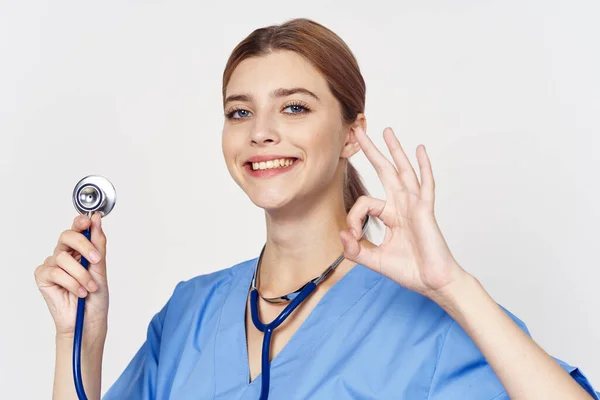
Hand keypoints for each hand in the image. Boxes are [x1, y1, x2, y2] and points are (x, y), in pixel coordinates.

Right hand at [34, 212, 108, 338]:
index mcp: (79, 250)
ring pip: (64, 258)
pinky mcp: (43, 278)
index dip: (81, 222)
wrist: (89, 321)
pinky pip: (56, 272)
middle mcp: (64, 255)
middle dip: (84, 245)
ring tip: (89, 287)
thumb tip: (96, 219)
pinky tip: (78, 292)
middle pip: (67, 236)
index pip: (77, 228)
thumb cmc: (96, 297)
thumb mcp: (101, 268)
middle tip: (96, 259)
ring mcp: (52, 266)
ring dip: (81, 275)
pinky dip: (71, 283)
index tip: (89, 221)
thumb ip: (98, 243)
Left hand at [340, 127, 466, 300]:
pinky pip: (425, 184)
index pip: (364, 203)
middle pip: (384, 171)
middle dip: (371, 150)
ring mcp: (414, 205)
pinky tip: (420, 149)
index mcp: (389, 215)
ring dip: (394, 150)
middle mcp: (401, 205)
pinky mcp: (425, 210)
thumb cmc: (409, 270)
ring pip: (403, 171)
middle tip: (359, 130)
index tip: (353, 236)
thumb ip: (355, 250)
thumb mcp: (374, 260)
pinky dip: (424, 167)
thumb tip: (342, 234)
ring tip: (386, 130)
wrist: (433, 282)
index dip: (354, 217)